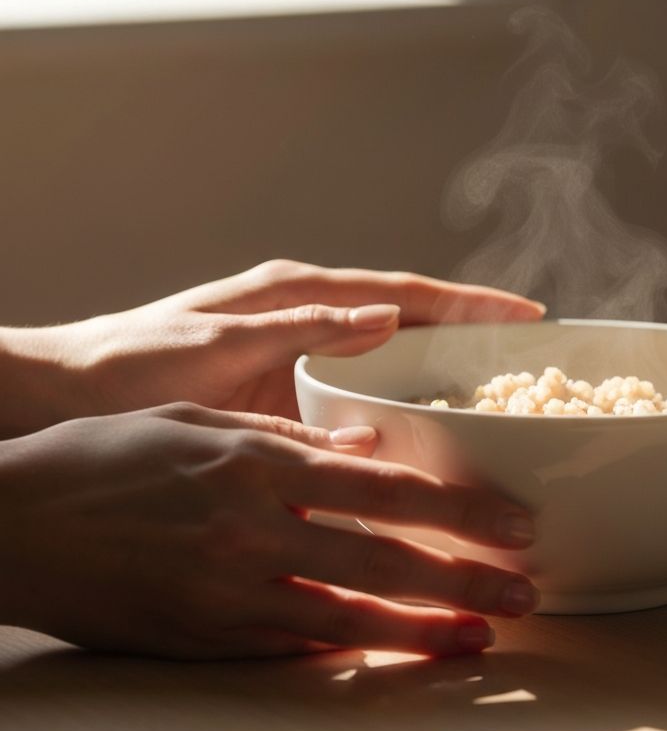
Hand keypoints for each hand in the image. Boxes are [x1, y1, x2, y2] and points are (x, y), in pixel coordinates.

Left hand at [0, 260, 543, 432]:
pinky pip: (364, 397)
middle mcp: (309, 319)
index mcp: (298, 295)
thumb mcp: (217, 344)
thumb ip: (301, 327)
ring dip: (444, 377)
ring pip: (393, 362)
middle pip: (411, 322)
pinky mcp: (290, 392)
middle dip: (474, 334)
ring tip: (501, 403)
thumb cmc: (131, 364)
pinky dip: (402, 409)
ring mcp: (303, 356)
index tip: (527, 314)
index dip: (469, 303)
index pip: (404, 292)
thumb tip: (385, 316)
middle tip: (535, 360)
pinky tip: (428, 438)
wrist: (68, 397)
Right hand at [0, 404, 538, 658]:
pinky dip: (350, 651)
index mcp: (259, 465)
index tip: (513, 524)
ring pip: (350, 619)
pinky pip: (294, 649)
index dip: (458, 511)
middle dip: (464, 580)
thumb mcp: (200, 423)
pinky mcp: (205, 639)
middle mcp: (254, 531)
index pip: (385, 491)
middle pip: (384, 561)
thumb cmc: (106, 458)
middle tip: (525, 592)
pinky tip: (393, 652)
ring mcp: (230, 593)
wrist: (14, 524)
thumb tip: (367, 448)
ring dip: (423, 631)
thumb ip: (292, 436)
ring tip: (481, 638)